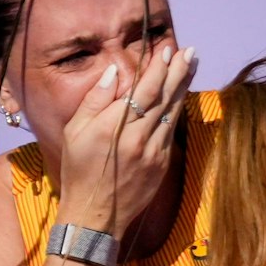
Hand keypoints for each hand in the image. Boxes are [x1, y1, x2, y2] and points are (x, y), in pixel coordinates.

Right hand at [55, 41, 199, 237]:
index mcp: (114, 127)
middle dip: (178, 72)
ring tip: (192, 66)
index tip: (167, 50)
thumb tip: (114, 72)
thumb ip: (95, 100)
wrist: (94, 215)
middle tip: (191, 51)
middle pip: (164, 98)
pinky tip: (181, 97)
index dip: (158, 69)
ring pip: (173, 113)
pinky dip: (177, 111)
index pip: (144, 90)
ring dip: (183, 87)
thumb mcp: (74, 133)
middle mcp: (138, 137)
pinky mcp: (161, 164)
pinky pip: (171, 131)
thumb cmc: (78, 171)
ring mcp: (154, 152)